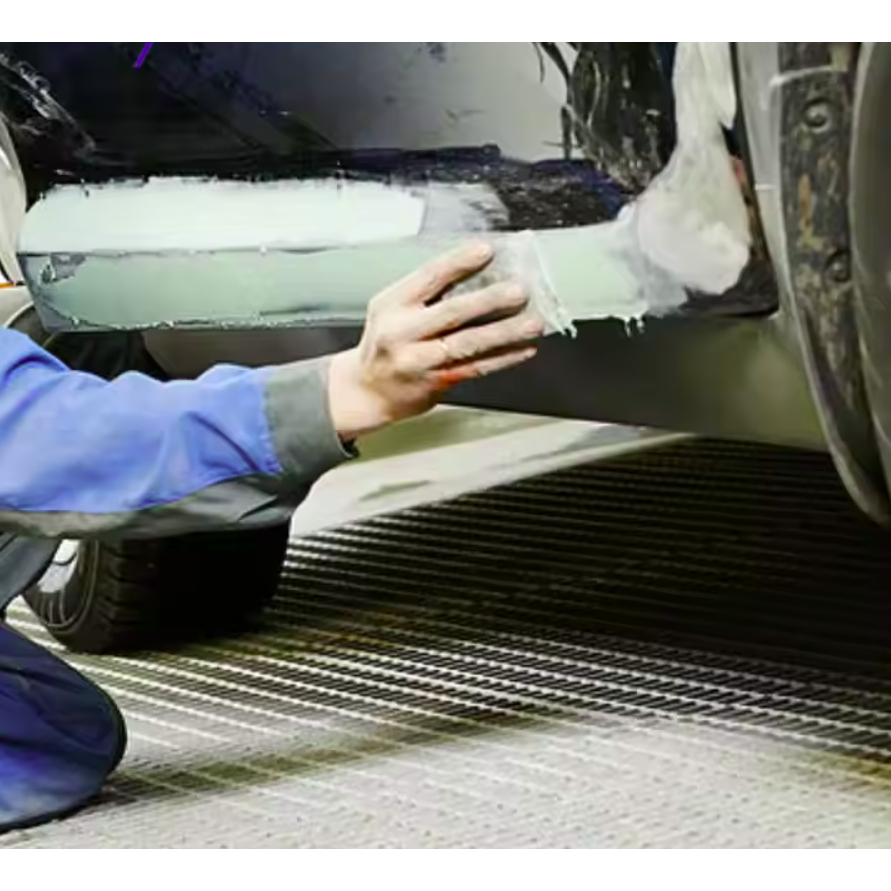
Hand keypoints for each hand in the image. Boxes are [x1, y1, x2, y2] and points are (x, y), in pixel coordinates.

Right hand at [327, 240, 542, 440]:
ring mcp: (418, 360)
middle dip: (489, 300)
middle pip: (451, 313)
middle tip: (519, 291)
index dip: (458, 262)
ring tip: (532, 323)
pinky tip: (523, 350)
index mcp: (391, 304)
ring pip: (467, 344)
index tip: (486, 250)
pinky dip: (502, 359)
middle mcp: (402, 332)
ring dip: (504, 332)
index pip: (428, 277)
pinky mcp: (435, 383)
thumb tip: (480, 274)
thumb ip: (426, 295)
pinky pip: (474, 368)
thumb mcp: (392, 310)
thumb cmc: (386, 345)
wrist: (367, 392)